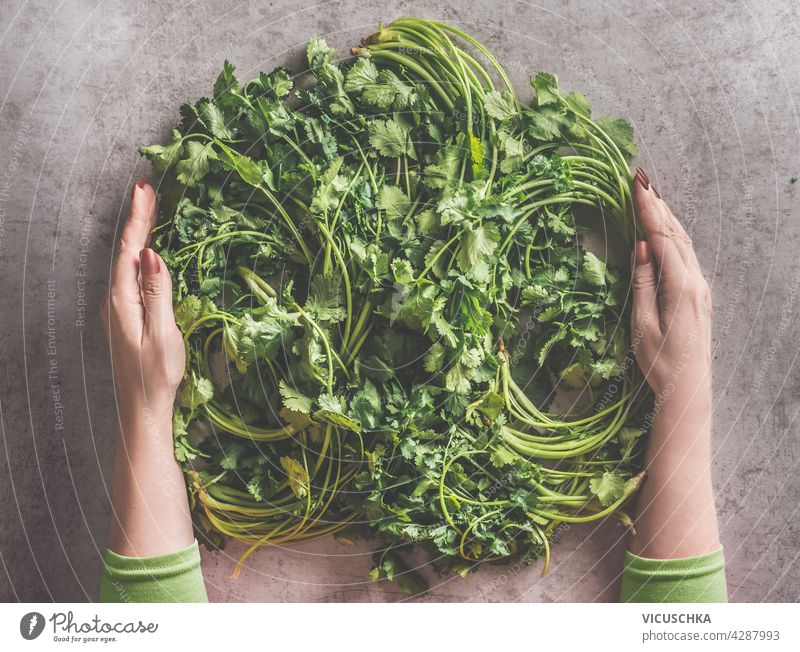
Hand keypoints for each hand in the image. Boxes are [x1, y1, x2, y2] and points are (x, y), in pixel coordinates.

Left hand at [101, 178, 192, 556]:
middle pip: (124, 250)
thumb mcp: (163, 333)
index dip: (138, 219)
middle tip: (147, 188)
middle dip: (136, 218)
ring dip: (137, 233)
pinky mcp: (126, 316)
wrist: (142, 409)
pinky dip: (139, 254)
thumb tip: (152, 254)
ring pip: (126, 261)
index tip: (146, 190)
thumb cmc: (157, 376)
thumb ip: (158, 292)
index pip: (129, 250)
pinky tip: (147, 249)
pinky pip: (131, 275)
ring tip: (149, 208)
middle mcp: (115, 300)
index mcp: (122, 301)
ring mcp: (119, 308)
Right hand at [630, 168, 711, 409]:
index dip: (648, 210)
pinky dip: (674, 236)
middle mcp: (696, 282)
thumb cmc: (660, 362)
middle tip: (641, 180)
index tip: (635, 186)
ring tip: (652, 196)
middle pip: (676, 234)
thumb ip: (643, 283)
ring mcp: (701, 288)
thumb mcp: (643, 323)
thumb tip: (642, 247)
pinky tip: (666, 231)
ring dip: (667, 217)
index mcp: (681, 287)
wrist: (688, 388)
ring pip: (684, 243)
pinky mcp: (700, 295)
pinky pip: (687, 255)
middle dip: (658, 205)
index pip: (661, 238)